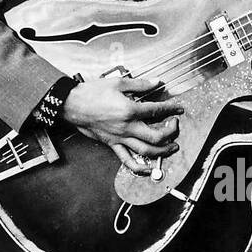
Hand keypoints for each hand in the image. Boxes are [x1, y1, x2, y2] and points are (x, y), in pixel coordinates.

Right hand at [62, 73, 183, 160]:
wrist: (73, 104)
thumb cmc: (92, 93)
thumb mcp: (118, 83)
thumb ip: (140, 84)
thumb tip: (156, 82)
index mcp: (130, 110)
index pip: (157, 111)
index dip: (171, 110)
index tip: (178, 109)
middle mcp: (127, 127)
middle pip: (156, 136)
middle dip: (171, 133)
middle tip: (175, 127)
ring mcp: (120, 138)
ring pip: (146, 151)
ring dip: (162, 152)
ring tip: (171, 148)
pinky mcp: (112, 144)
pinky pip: (127, 160)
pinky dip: (139, 167)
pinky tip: (148, 169)